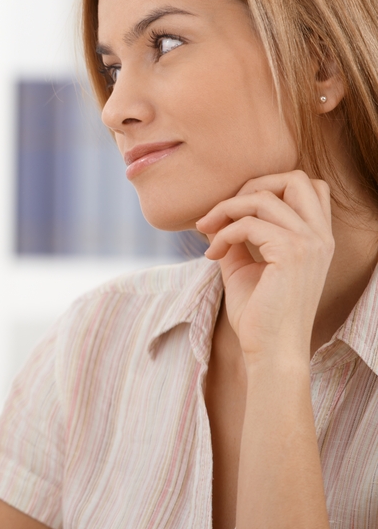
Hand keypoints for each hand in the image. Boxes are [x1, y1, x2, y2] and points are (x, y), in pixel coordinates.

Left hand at [196, 170, 333, 364]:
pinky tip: (212, 255)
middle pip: (294, 177)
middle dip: (250, 186)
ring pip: (263, 197)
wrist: (270, 351)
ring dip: (226, 210)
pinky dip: (223, 233)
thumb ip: (234, 239)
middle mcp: (320, 235)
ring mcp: (310, 243)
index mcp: (316, 237)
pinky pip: (249, 224)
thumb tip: (212, 216)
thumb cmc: (260, 315)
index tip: (231, 213)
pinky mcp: (292, 253)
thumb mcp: (244, 268)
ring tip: (207, 232)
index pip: (305, 186)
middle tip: (221, 213)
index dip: (265, 187)